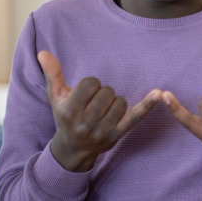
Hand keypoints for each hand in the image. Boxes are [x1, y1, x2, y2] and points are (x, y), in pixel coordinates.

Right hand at [39, 51, 160, 172]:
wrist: (72, 148)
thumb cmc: (64, 116)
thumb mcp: (55, 96)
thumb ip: (52, 73)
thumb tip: (43, 52)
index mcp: (70, 110)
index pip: (91, 83)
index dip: (90, 85)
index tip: (85, 94)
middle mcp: (85, 123)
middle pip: (107, 92)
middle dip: (102, 93)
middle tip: (93, 104)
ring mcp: (102, 131)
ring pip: (120, 101)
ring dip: (114, 102)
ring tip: (102, 110)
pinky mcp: (117, 136)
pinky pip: (135, 117)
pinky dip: (147, 105)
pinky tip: (158, 94)